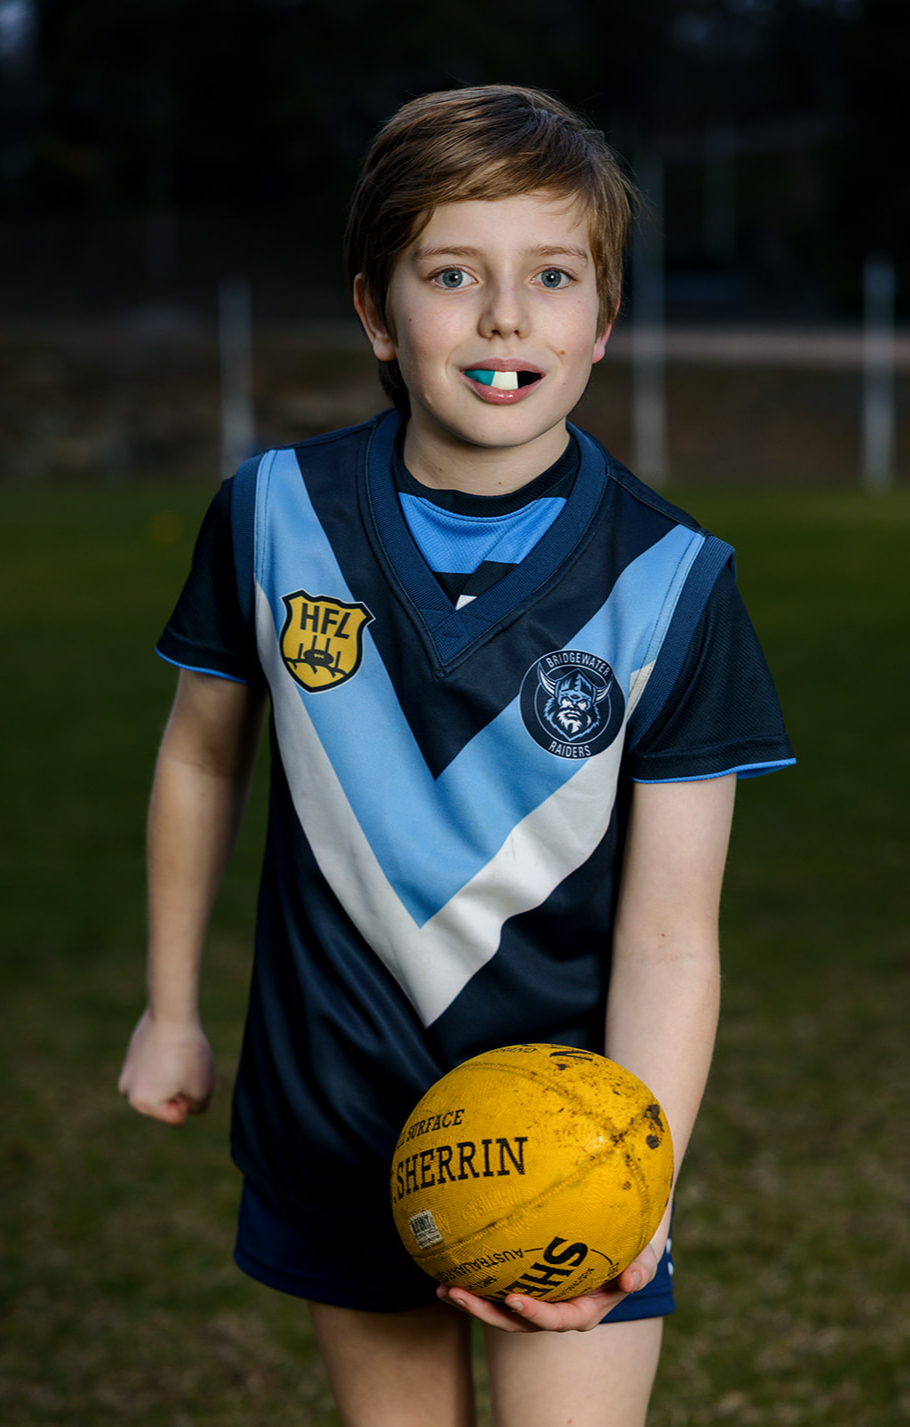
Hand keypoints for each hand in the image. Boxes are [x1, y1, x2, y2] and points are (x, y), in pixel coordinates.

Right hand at [118, 1008, 214, 1124]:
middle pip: (168, 1103)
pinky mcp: (132, 1054)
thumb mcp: (203, 1090)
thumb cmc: (187, 1054)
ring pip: (163, 1085)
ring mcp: (127, 1071)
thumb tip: (186, 1105)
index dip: (191, 1100)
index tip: (188, 1078)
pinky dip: (167, 1061)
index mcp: (142, 1105)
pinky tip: (170, 1046)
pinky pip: (158, 1067)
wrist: (171, 1014)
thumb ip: (197, 1108)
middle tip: (184, 1065)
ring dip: (174, 1075)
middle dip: (181, 1089)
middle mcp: (128, 1092)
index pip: (178, 1118)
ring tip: (177, 1055)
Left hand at [435, 1242, 659, 1332]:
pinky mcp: (527, 1283)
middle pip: (517, 1322)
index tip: (514, 1300)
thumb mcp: (645, 1254)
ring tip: (443, 1287)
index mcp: (584, 1309)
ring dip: (472, 1302)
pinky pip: (497, 1286)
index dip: (535, 1314)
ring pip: (501, 1310)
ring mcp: (540, 1298)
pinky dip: (476, 1281)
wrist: (623, 1234)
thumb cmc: (635, 1243)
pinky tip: (449, 1265)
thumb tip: (632, 1281)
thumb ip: (642, 1267)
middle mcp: (557, 1310)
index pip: (557, 1320)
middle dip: (486, 1313)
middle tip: (458, 1294)